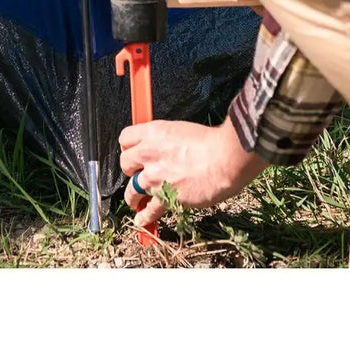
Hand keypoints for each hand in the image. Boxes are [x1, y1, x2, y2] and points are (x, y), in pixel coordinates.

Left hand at [119, 118, 265, 230]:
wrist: (224, 158)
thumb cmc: (211, 141)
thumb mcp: (183, 129)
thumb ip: (168, 140)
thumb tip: (167, 148)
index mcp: (153, 132)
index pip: (125, 138)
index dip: (128, 146)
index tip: (133, 152)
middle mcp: (149, 153)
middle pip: (125, 163)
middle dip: (130, 169)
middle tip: (137, 173)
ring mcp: (154, 177)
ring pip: (132, 189)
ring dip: (133, 196)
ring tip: (134, 200)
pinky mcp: (165, 197)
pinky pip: (149, 210)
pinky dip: (144, 217)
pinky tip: (141, 220)